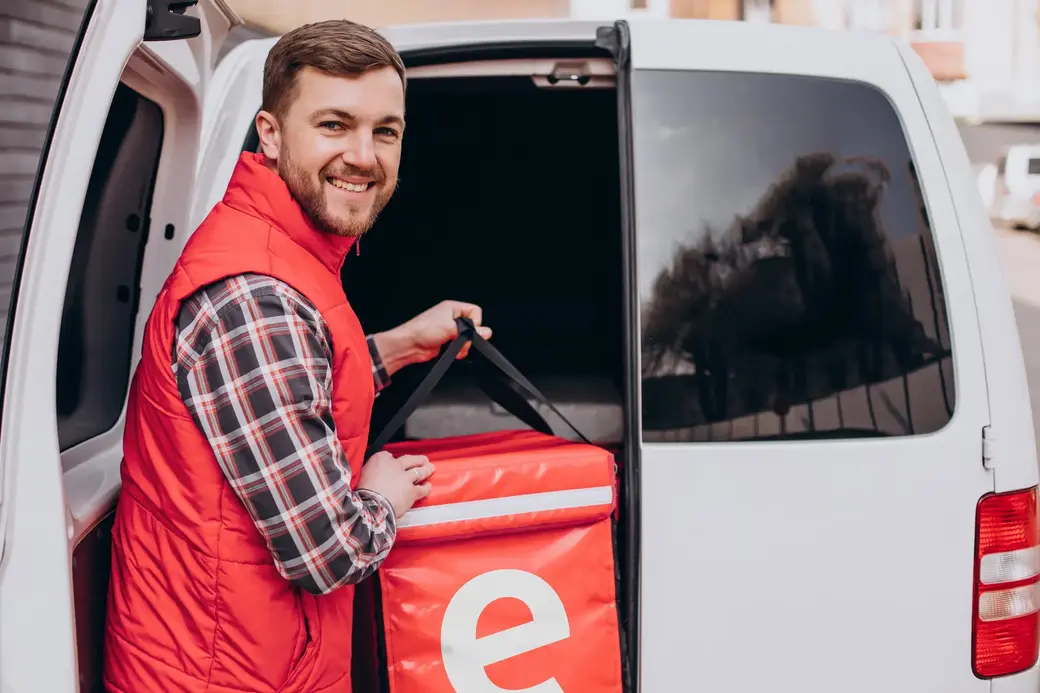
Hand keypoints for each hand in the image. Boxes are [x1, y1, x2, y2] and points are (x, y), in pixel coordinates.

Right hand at [358, 451, 434, 518]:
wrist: (371, 505)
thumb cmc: (362, 492)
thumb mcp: (361, 475)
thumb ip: (370, 471)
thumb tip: (371, 473)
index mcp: (380, 459)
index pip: (388, 455)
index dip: (393, 460)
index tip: (394, 462)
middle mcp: (395, 465)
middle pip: (409, 459)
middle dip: (418, 459)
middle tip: (423, 459)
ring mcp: (405, 477)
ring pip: (419, 471)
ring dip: (426, 470)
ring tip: (430, 468)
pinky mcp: (412, 491)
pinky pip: (422, 489)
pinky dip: (426, 488)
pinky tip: (428, 487)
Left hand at [373, 300, 491, 374]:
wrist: (409, 345)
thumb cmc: (423, 330)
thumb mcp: (450, 328)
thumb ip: (470, 331)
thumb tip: (487, 332)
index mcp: (452, 308)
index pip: (475, 311)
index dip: (476, 322)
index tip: (471, 331)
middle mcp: (451, 317)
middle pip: (472, 326)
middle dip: (469, 337)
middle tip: (462, 341)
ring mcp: (448, 330)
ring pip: (467, 338)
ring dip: (463, 346)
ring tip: (456, 349)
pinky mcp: (446, 341)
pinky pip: (460, 346)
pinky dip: (458, 351)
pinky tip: (453, 353)